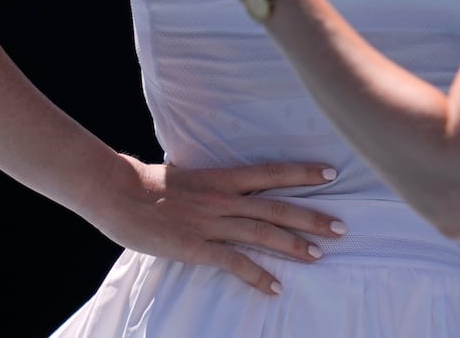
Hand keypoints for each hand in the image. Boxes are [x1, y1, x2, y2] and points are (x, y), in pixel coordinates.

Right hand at [86, 153, 345, 293]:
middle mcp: (224, 198)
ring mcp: (212, 222)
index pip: (271, 172)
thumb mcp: (189, 177)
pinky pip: (234, 263)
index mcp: (223, 178)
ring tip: (319, 255)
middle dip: (311, 217)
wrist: (119, 193)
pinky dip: (257, 276)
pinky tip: (275, 288)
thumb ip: (213, 184)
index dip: (302, 172)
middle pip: (277, 207)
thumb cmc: (149, 184)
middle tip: (341, 227)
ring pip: (262, 233)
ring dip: (293, 246)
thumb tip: (227, 185)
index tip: (331, 172)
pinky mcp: (197, 246)